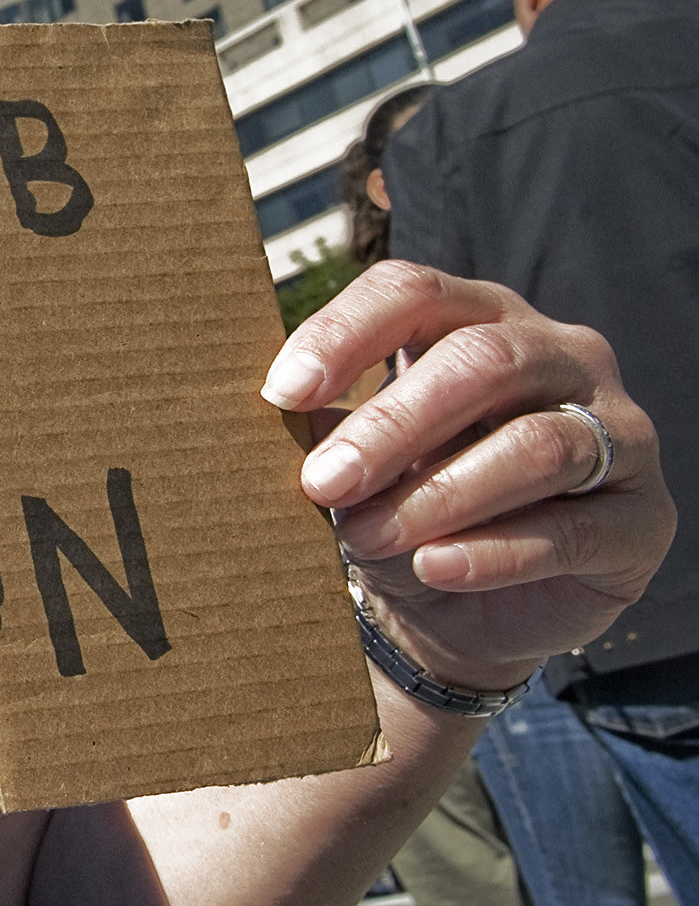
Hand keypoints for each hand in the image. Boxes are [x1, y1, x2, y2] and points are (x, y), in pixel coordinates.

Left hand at [260, 262, 674, 692]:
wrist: (461, 613)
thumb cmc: (401, 508)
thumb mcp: (356, 461)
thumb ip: (322, 427)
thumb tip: (263, 407)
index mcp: (478, 319)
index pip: (413, 291)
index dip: (345, 333)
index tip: (279, 392)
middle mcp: (560, 356)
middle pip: (479, 362)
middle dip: (391, 424)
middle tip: (320, 482)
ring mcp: (617, 431)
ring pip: (534, 444)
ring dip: (438, 495)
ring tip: (365, 538)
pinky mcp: (642, 518)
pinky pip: (574, 528)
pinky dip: (496, 550)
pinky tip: (435, 568)